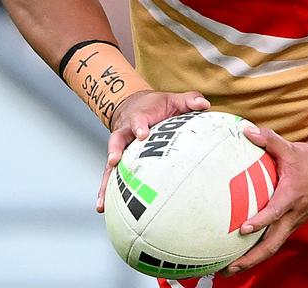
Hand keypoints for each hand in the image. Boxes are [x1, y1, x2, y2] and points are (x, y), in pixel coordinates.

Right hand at [95, 90, 209, 211]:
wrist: (133, 105)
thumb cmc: (157, 106)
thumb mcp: (174, 99)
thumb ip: (189, 100)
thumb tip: (204, 105)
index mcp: (140, 116)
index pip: (138, 119)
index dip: (139, 125)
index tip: (142, 134)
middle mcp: (125, 132)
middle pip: (116, 139)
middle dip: (114, 149)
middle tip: (114, 160)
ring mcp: (120, 148)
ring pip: (109, 163)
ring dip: (106, 180)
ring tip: (103, 200)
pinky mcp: (118, 160)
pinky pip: (110, 175)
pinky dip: (105, 191)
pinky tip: (103, 207)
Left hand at [222, 126, 307, 275]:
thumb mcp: (292, 149)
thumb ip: (269, 140)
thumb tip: (246, 130)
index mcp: (291, 197)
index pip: (275, 212)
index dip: (260, 221)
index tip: (244, 229)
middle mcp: (292, 215)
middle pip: (271, 245)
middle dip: (250, 259)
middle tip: (228, 268)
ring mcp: (293, 223)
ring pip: (272, 247)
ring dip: (252, 260)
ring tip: (230, 269)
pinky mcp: (293, 225)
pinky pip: (275, 241)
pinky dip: (259, 250)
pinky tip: (243, 254)